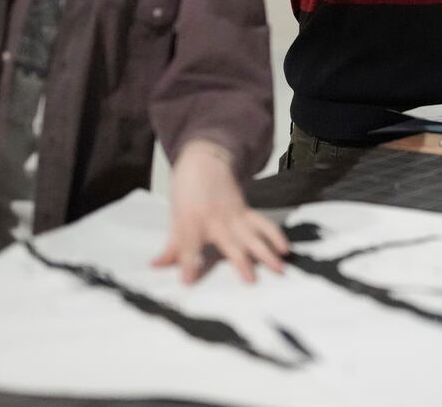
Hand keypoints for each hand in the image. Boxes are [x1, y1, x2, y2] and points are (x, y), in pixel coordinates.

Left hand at [155, 140, 288, 284]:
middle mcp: (215, 220)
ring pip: (252, 236)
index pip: (189, 246)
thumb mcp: (175, 216)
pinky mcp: (245, 211)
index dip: (189, 263)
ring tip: (279, 268)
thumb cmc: (186, 189)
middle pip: (230, 243)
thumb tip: (156, 266)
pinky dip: (275, 235)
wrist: (205, 160)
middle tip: (251, 280)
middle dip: (241, 262)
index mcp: (191, 221)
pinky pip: (262, 224)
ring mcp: (234, 215)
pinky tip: (285, 248)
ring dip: (266, 252)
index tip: (188, 281)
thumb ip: (172, 246)